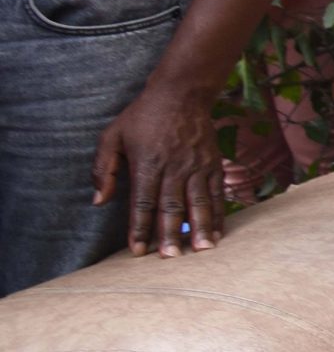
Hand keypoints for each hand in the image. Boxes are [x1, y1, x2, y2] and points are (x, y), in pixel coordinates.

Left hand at [93, 79, 224, 257]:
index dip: (140, 228)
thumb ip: (103, 169)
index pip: (143, 202)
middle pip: (172, 207)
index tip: (138, 250)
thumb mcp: (112, 136)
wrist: (182, 94)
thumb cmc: (143, 116)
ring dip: (200, 228)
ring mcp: (197, 166)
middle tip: (171, 257)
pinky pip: (216, 193)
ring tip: (202, 250)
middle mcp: (174, 168)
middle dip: (171, 234)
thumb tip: (98, 201)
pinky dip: (217, 214)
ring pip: (198, 203)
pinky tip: (217, 232)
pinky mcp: (213, 164)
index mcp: (147, 163)